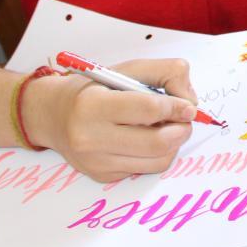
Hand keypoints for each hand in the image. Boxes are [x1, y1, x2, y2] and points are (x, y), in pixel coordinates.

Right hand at [28, 59, 196, 182]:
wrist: (55, 116)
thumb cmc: (96, 89)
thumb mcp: (128, 69)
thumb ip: (166, 73)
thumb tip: (190, 102)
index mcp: (93, 105)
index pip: (148, 109)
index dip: (176, 107)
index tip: (189, 107)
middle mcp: (90, 138)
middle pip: (156, 143)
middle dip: (181, 130)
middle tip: (185, 120)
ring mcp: (96, 162)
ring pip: (157, 161)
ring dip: (174, 144)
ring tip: (169, 128)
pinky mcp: (103, 176)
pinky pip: (145, 169)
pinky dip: (157, 154)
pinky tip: (148, 139)